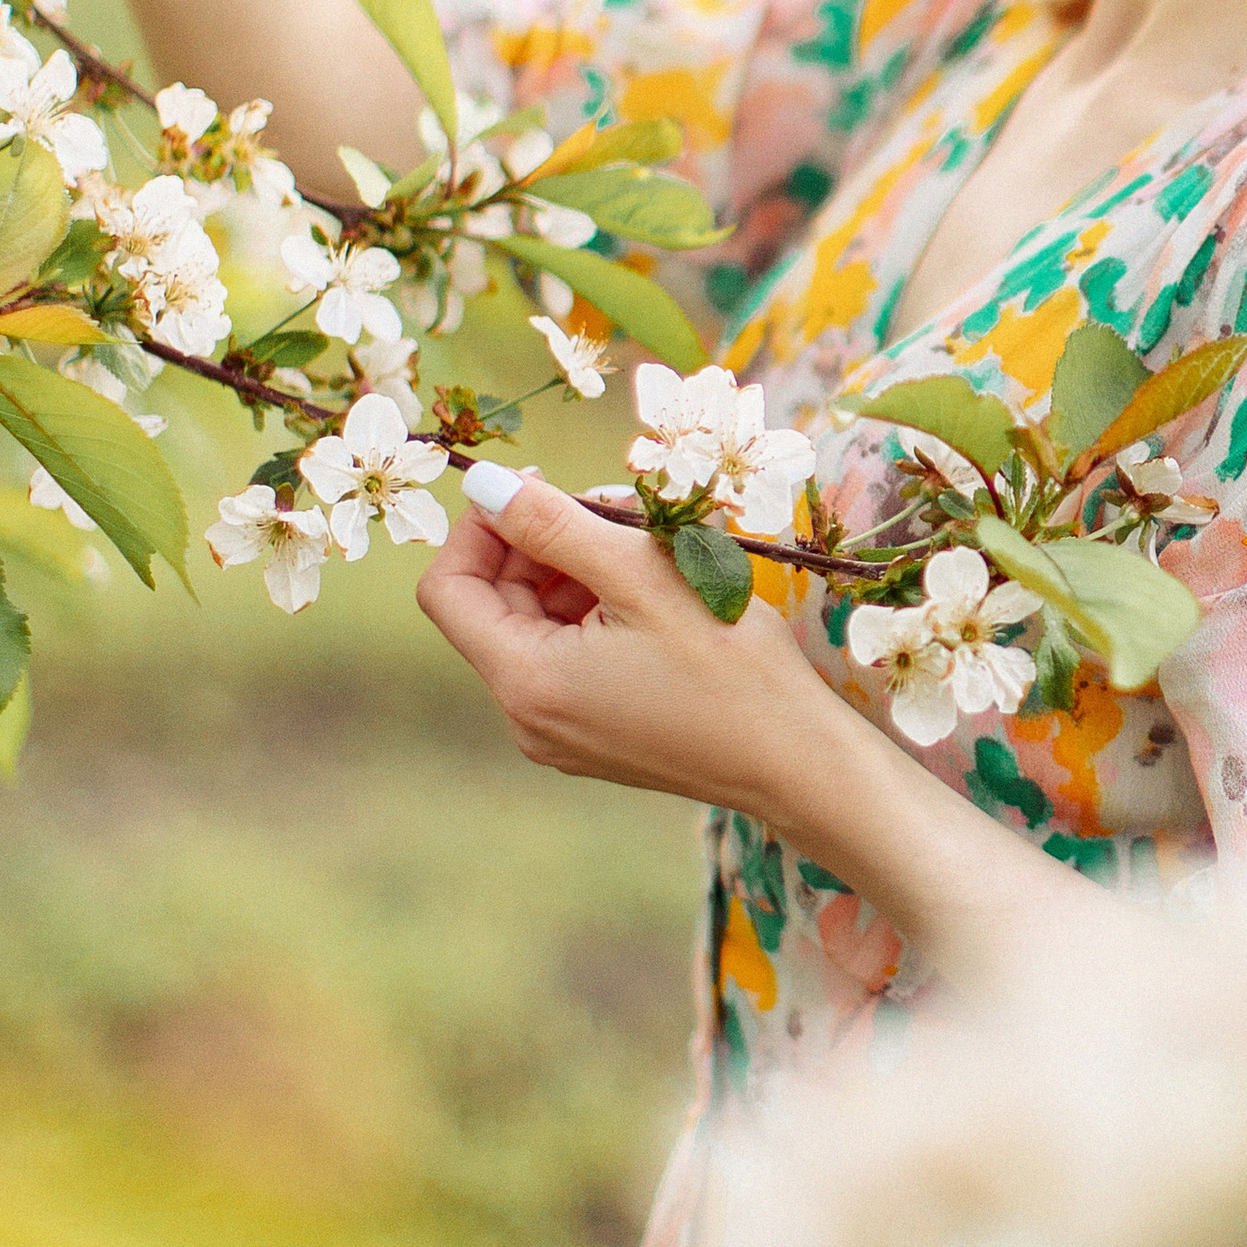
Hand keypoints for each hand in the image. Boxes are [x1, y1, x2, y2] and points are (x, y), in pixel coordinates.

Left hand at [415, 467, 853, 819]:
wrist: (799, 763)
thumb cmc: (731, 667)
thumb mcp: (641, 575)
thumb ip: (552, 524)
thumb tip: (480, 483)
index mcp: (525, 681)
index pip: (447, 589)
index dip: (480, 528)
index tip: (539, 488)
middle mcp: (527, 718)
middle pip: (494, 606)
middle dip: (540, 544)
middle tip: (614, 505)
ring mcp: (559, 734)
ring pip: (537, 628)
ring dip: (575, 572)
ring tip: (644, 544)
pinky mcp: (595, 738)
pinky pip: (569, 659)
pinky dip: (596, 612)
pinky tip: (654, 591)